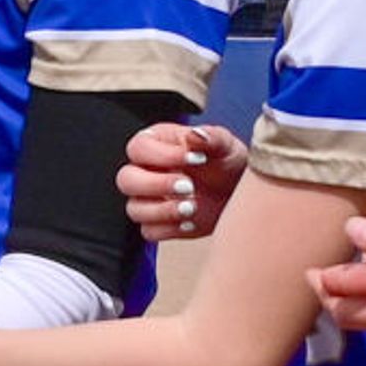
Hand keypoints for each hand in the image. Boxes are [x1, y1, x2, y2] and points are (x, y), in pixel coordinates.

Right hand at [123, 121, 247, 243]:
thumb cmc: (227, 162)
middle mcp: (146, 171)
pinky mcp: (159, 224)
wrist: (239, 193)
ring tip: (192, 207)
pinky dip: (169, 229)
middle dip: (156, 185)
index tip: (196, 159)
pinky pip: (149, 231)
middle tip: (189, 186)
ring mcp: (150, 200)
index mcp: (157, 144)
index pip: (139, 147)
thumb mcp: (226, 145)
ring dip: (162, 211)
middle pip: (126, 180)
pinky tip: (191, 222)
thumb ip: (211, 137)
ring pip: (134, 209)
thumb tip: (195, 134)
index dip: (163, 155)